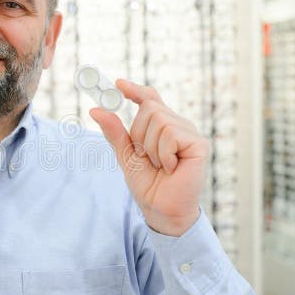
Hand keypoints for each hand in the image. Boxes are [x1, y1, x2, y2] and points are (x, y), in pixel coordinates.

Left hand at [90, 79, 208, 236]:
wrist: (161, 210)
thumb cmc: (149, 185)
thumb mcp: (126, 156)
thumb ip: (115, 133)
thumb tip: (96, 110)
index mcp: (162, 126)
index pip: (150, 99)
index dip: (135, 90)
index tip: (118, 84)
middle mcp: (178, 125)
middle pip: (149, 107)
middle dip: (139, 134)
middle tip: (147, 158)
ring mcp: (190, 133)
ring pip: (159, 120)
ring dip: (151, 148)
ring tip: (161, 165)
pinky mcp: (199, 144)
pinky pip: (170, 134)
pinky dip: (163, 154)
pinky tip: (171, 168)